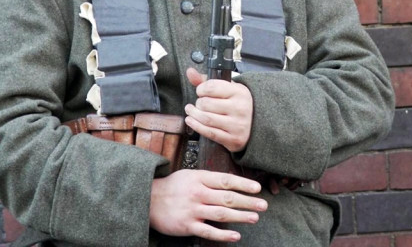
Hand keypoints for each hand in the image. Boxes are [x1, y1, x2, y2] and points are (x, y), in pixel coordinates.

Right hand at [149, 169, 267, 241]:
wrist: (147, 199)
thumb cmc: (172, 187)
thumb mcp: (189, 176)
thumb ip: (208, 179)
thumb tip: (231, 183)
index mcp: (199, 178)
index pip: (226, 180)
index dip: (243, 184)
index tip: (258, 188)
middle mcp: (197, 193)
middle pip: (227, 198)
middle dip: (248, 202)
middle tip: (264, 205)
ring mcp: (192, 210)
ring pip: (221, 214)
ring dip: (240, 216)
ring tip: (255, 218)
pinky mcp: (187, 225)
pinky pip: (208, 231)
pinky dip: (223, 234)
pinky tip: (236, 236)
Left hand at [184, 68, 253, 153]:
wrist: (256, 124)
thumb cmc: (237, 104)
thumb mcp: (228, 89)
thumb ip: (207, 81)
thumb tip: (190, 72)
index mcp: (240, 92)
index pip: (211, 87)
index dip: (200, 89)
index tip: (200, 91)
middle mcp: (240, 108)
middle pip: (206, 104)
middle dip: (197, 103)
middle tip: (198, 104)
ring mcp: (237, 125)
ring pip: (206, 118)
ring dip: (193, 114)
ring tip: (191, 111)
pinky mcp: (233, 139)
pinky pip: (209, 132)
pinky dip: (196, 126)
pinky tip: (191, 121)